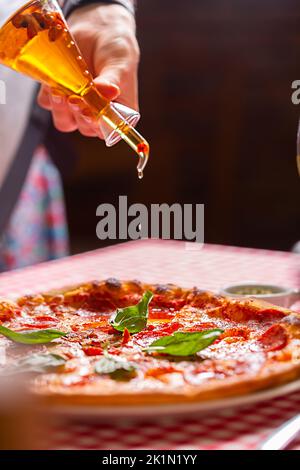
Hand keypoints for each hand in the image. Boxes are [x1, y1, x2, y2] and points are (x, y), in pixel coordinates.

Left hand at [38, 4, 139, 137]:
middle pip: (84, 128)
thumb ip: (112, 80)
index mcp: (117, 115)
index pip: (107, 130)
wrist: (98, 30)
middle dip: (78, 114)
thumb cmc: (116, 50)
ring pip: (64, 121)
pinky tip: (54, 80)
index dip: (96, 125)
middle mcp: (96, 116)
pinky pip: (48, 103)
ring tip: (60, 90)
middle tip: (75, 99)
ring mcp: (75, 108)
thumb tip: (107, 91)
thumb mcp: (120, 65)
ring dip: (61, 108)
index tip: (89, 112)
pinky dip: (49, 93)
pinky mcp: (57, 96)